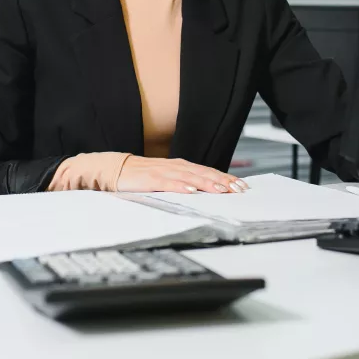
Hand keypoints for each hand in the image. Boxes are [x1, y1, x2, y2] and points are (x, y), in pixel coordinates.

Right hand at [116, 157, 247, 193]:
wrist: (117, 169)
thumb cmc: (143, 176)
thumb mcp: (168, 179)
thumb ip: (185, 182)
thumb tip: (206, 192)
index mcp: (182, 167)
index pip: (208, 171)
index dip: (226, 178)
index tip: (241, 186)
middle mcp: (176, 167)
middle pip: (204, 173)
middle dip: (223, 181)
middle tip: (239, 189)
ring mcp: (164, 172)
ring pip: (191, 177)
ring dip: (207, 183)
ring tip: (222, 190)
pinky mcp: (151, 179)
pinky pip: (169, 182)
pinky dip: (181, 186)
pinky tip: (191, 190)